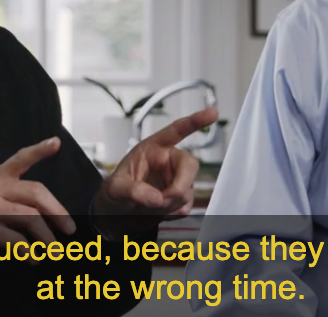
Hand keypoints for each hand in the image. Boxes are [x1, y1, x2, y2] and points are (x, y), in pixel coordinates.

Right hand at [0, 137, 76, 279]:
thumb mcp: (1, 206)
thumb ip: (24, 204)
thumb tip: (58, 220)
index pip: (21, 159)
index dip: (39, 151)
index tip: (56, 142)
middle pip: (35, 192)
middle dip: (57, 212)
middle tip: (70, 229)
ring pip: (30, 217)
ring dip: (47, 237)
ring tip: (54, 251)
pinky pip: (16, 239)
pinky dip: (29, 252)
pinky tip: (32, 258)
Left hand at [92, 108, 218, 235]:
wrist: (118, 214)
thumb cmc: (115, 193)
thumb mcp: (115, 188)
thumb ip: (132, 190)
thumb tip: (157, 198)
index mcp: (153, 148)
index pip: (176, 131)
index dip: (194, 122)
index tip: (212, 113)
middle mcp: (169, 161)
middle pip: (190, 164)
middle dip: (181, 185)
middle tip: (164, 201)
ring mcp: (177, 180)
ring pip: (187, 190)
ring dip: (170, 203)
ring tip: (147, 207)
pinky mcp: (181, 198)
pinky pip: (186, 206)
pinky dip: (172, 213)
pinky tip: (157, 211)